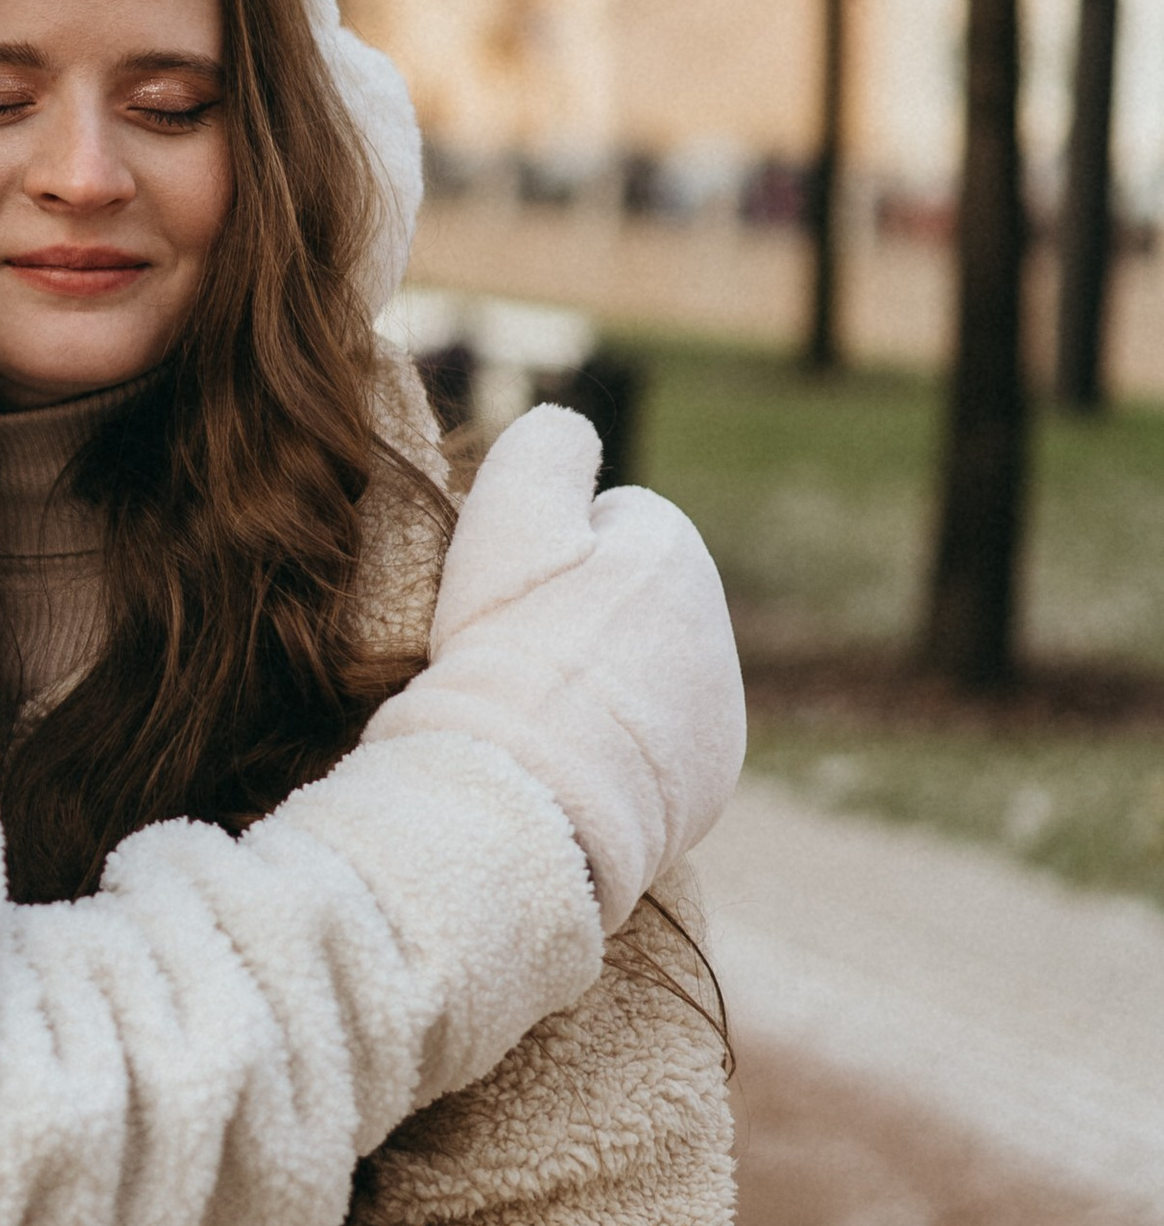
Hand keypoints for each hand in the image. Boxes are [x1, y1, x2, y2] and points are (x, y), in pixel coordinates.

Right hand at [364, 406, 744, 928]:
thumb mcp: (509, 512)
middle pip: (626, 599)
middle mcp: (714, 620)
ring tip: (538, 713)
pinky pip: (655, 744)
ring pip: (641, 670)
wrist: (532, 792)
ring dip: (599, 680)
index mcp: (672, 545)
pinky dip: (616, 746)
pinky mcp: (710, 778)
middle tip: (514, 655)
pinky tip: (568, 760)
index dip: (542, 555)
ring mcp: (718, 706)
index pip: (601, 524)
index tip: (508, 599)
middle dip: (580, 616)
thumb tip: (573, 433)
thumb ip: (547, 444)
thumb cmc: (508, 648)